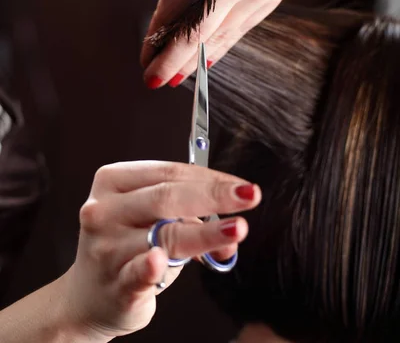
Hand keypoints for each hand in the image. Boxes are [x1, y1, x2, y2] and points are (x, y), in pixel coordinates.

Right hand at [60, 161, 260, 341]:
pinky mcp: (113, 283)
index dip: (210, 177)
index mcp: (113, 181)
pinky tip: (157, 262)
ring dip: (204, 233)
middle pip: (167, 197)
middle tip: (248, 196)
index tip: (242, 185)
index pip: (169, 172)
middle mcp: (104, 209)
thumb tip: (233, 229)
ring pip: (164, 235)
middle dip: (214, 196)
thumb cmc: (128, 247)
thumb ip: (190, 217)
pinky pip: (136, 273)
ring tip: (234, 230)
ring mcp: (106, 247)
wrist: (89, 297)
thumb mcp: (153, 221)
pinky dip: (149, 267)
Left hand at [137, 0, 299, 87]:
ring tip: (178, 78)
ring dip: (196, 61)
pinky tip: (206, 58)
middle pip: (195, 37)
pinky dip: (221, 46)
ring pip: (220, 38)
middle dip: (172, 64)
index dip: (155, 40)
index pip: (171, 15)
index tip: (144, 59)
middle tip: (154, 82)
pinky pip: (240, 30)